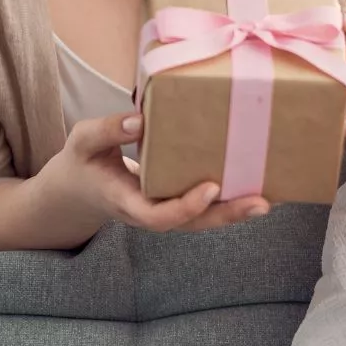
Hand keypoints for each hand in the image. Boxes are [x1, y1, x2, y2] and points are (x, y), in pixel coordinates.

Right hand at [41, 112, 270, 231]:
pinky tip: (257, 189)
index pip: (157, 216)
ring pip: (202, 220)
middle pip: (191, 225)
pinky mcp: (173, 202)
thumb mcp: (83, 140)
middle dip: (227, 216)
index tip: (210, 187)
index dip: (185, 207)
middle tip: (261, 203)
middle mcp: (148, 212)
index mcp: (125, 201)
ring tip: (267, 200)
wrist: (78, 188)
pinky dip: (228, 202)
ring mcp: (163, 210)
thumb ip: (107, 131)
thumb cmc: (83, 161)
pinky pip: (203, 208)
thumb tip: (140, 120)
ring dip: (234, 212)